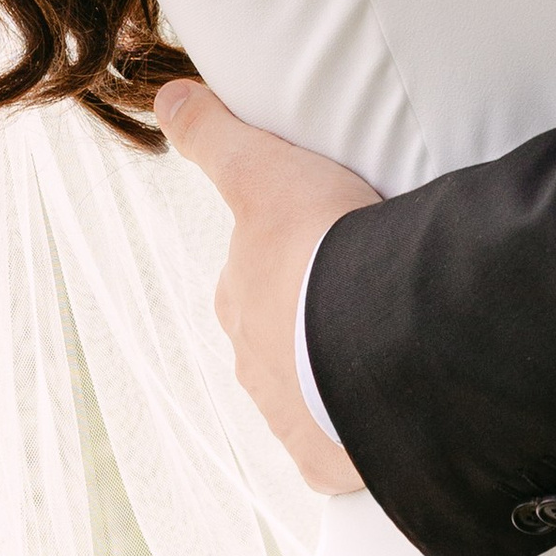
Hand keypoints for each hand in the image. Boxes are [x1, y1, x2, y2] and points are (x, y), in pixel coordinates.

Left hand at [156, 78, 379, 495]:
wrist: (375, 333)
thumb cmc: (321, 247)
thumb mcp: (262, 168)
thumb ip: (214, 134)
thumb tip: (165, 96)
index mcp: (241, 299)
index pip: (257, 280)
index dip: (291, 265)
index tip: (330, 254)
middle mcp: (253, 363)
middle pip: (282, 340)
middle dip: (314, 325)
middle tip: (369, 298)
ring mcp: (291, 417)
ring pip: (310, 394)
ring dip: (337, 377)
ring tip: (390, 350)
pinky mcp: (330, 459)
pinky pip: (342, 449)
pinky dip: (359, 434)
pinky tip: (388, 412)